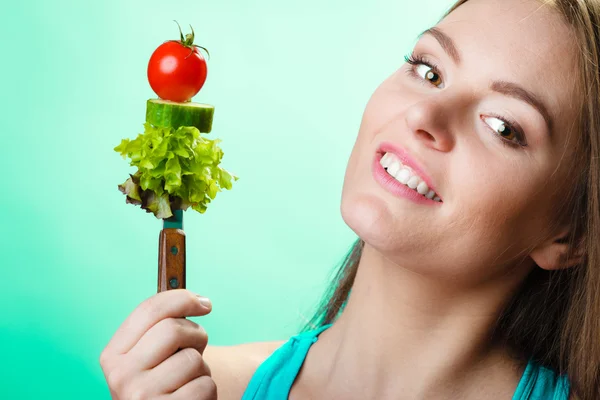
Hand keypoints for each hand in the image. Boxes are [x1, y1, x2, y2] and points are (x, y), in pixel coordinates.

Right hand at [99, 289, 215, 398]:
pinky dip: (207, 390)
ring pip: (193, 359)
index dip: (183, 298)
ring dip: (201, 369)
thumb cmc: (160, 386)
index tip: (204, 303)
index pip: (150, 310)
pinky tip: (191, 398)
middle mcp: (121, 376)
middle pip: (173, 329)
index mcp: (113, 356)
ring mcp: (142, 397)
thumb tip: (199, 300)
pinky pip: (205, 384)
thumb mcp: (148, 359)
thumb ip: (160, 329)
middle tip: (197, 347)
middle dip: (196, 335)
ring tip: (187, 381)